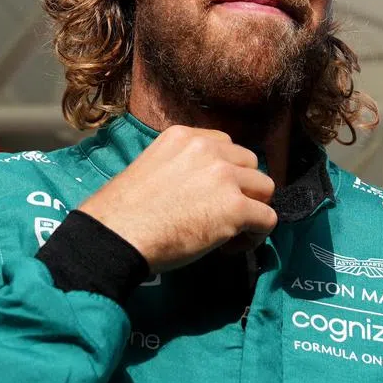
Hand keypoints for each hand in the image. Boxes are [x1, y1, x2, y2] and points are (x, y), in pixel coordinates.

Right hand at [78, 126, 276, 272]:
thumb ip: (183, 167)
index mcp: (184, 136)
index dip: (225, 174)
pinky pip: (267, 218)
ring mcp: (223, 176)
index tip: (210, 196)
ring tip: (230, 233)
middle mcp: (207, 149)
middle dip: (242, 189)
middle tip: (222, 215)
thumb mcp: (152, 167)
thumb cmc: (123, 212)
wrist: (115, 234)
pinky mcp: (235, 206)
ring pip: (265, 188)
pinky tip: (230, 247)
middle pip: (250, 164)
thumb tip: (205, 189)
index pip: (226, 147)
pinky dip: (256, 235)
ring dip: (253, 210)